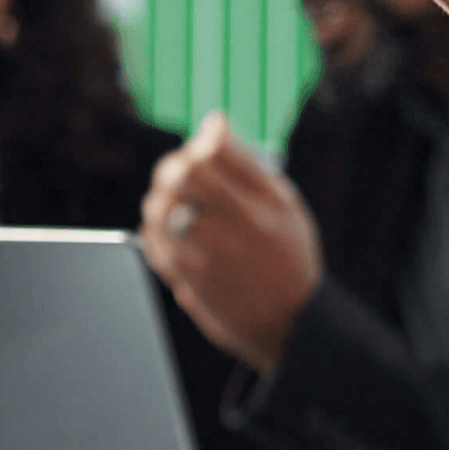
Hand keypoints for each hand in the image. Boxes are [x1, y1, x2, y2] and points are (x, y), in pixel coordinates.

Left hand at [139, 112, 322, 372]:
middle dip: (173, 168)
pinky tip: (164, 234)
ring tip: (169, 205)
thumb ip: (251, 166)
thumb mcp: (287, 207)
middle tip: (174, 175)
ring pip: (165, 209)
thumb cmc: (289, 259)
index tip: (201, 149)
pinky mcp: (196, 283)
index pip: (218, 150)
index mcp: (268, 202)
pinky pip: (158, 246)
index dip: (201, 141)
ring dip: (160, 201)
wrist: (293, 325)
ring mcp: (217, 256)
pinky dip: (154, 233)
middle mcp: (244, 226)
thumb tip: (213, 124)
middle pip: (187, 175)